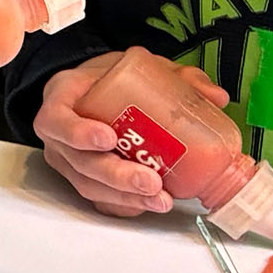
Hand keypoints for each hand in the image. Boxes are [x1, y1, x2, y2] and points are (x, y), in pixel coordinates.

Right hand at [33, 49, 230, 218]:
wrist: (92, 92)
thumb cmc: (106, 81)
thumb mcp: (135, 66)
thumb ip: (176, 77)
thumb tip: (215, 97)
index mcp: (63, 99)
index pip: (57, 120)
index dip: (78, 132)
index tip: (108, 137)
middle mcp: (60, 136)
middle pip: (80, 163)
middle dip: (116, 176)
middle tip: (149, 181)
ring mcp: (69, 162)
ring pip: (90, 187)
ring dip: (125, 197)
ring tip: (159, 199)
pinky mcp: (84, 180)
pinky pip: (100, 199)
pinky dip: (124, 206)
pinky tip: (147, 205)